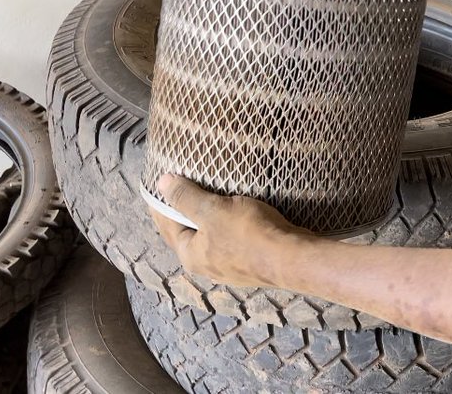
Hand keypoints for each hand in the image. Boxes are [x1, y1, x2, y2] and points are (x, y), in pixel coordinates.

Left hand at [150, 174, 310, 287]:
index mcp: (191, 255)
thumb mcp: (213, 211)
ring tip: (209, 200)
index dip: (161, 204)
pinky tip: (236, 218)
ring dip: (207, 221)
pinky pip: (231, 241)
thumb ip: (186, 198)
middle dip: (183, 214)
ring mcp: (230, 268)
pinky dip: (227, 227)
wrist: (292, 258)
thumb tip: (161, 184)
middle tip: (181, 191)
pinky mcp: (251, 263)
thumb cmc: (248, 235)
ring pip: (212, 239)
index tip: (159, 187)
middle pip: (188, 234)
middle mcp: (207, 266)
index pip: (167, 226)